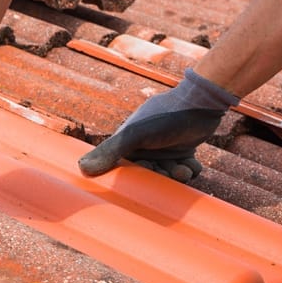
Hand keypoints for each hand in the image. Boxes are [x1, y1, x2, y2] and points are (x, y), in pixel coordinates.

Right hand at [77, 109, 223, 181]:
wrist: (200, 103)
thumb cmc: (165, 117)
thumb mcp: (134, 134)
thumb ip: (109, 151)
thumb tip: (81, 168)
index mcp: (128, 143)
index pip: (123, 169)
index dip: (135, 178)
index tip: (145, 179)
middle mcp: (145, 148)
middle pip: (149, 175)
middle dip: (159, 178)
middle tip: (170, 173)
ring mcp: (165, 150)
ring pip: (168, 175)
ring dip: (176, 176)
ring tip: (183, 170)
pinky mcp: (184, 152)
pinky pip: (184, 170)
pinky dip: (189, 170)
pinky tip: (191, 163)